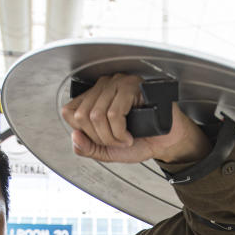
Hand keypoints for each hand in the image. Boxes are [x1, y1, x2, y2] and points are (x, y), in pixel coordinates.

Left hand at [62, 74, 209, 164]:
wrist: (165, 142)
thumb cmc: (139, 141)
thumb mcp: (106, 151)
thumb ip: (86, 148)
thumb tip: (74, 137)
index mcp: (93, 98)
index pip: (69, 112)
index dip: (84, 132)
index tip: (102, 139)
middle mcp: (103, 87)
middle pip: (82, 116)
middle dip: (100, 138)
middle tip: (116, 142)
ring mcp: (118, 83)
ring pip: (96, 115)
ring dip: (112, 137)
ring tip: (125, 139)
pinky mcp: (132, 86)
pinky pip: (114, 114)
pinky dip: (120, 133)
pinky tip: (131, 135)